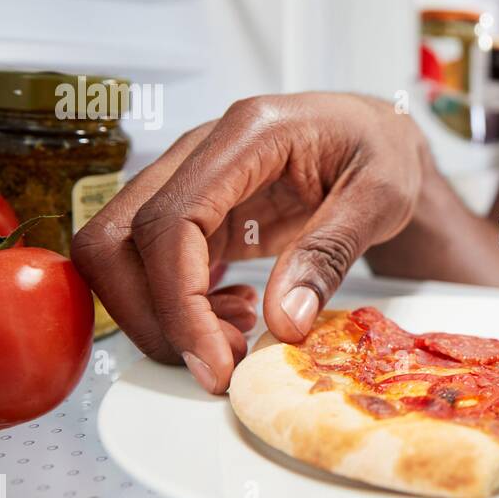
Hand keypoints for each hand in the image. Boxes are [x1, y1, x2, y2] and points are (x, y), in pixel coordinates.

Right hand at [72, 93, 425, 392]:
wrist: (378, 134)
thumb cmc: (381, 148)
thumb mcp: (382, 196)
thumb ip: (331, 253)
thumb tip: (283, 321)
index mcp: (248, 134)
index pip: (170, 220)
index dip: (178, 301)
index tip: (213, 360)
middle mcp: (201, 152)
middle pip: (116, 240)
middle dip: (154, 317)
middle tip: (219, 363)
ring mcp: (189, 183)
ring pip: (123, 259)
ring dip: (165, 317)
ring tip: (238, 337)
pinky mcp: (195, 215)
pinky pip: (153, 267)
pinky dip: (181, 308)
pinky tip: (236, 315)